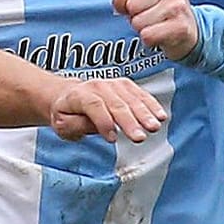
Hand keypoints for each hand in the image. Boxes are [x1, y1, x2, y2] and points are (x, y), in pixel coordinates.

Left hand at [49, 77, 167, 142]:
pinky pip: (140, 94)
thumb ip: (77, 126)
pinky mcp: (124, 85)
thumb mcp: (62, 125)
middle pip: (116, 103)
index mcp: (78, 95)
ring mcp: (112, 84)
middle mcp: (97, 86)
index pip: (93, 105)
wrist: (68, 95)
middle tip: (140, 137)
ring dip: (144, 114)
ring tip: (154, 127)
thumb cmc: (67, 113)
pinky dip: (151, 104)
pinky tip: (161, 115)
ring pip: (131, 99)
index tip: (112, 139)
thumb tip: (98, 129)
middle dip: (129, 121)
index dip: (103, 122)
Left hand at [111, 0, 198, 61]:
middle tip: (150, 15)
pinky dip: (149, 39)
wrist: (189, 30)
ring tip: (156, 24)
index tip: (144, 0)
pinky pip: (147, 35)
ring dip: (143, 28)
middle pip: (131, 4)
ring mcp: (178, 6)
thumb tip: (118, 1)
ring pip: (137, 22)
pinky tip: (160, 34)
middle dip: (135, 14)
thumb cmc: (163, 11)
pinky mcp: (180, 27)